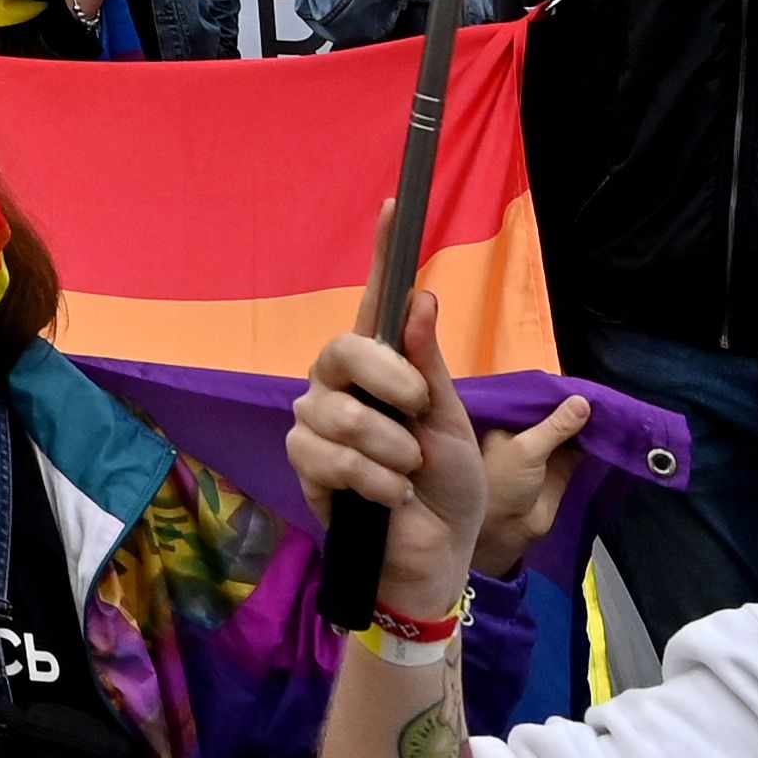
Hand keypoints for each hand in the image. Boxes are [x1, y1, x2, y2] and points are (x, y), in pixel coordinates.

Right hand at [286, 243, 485, 618]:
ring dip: (390, 450)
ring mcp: (316, 421)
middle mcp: (340, 382)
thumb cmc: (448, 486)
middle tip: (421, 415)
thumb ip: (430, 367)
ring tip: (408, 475)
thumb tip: (421, 299)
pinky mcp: (305, 465)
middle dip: (391, 382)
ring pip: (341, 412)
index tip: (396, 203)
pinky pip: (330, 456)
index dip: (383, 251)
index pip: (377, 300)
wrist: (434, 554)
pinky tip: (388, 499)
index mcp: (382, 365)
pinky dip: (373, 482)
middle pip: (345, 348)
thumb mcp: (451, 424)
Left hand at [469, 393, 598, 568]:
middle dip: (578, 404)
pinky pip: (583, 448)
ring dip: (590, 422)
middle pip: (557, 412)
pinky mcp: (564, 467)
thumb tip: (583, 401)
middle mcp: (528, 430)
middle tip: (606, 392)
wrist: (508, 529)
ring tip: (614, 407)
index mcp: (508, 419)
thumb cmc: (503, 483)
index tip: (584, 379)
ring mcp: (547, 448)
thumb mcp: (527, 448)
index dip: (558, 389)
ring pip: (572, 429)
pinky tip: (612, 430)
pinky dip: (596, 441)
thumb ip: (556, 426)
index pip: (537, 397)